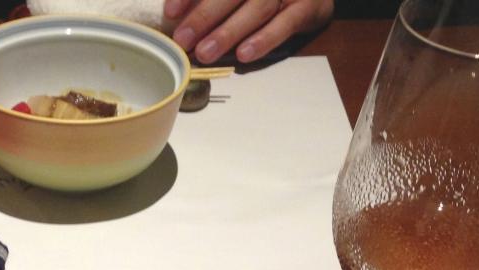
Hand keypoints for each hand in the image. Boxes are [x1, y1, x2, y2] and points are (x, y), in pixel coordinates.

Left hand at [164, 0, 332, 64]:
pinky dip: (265, 39)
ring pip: (257, 9)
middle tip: (183, 39)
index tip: (170, 12)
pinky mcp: (308, 6)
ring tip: (205, 52)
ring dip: (229, 32)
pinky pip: (286, 24)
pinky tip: (244, 54)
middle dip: (205, 16)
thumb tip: (178, 15)